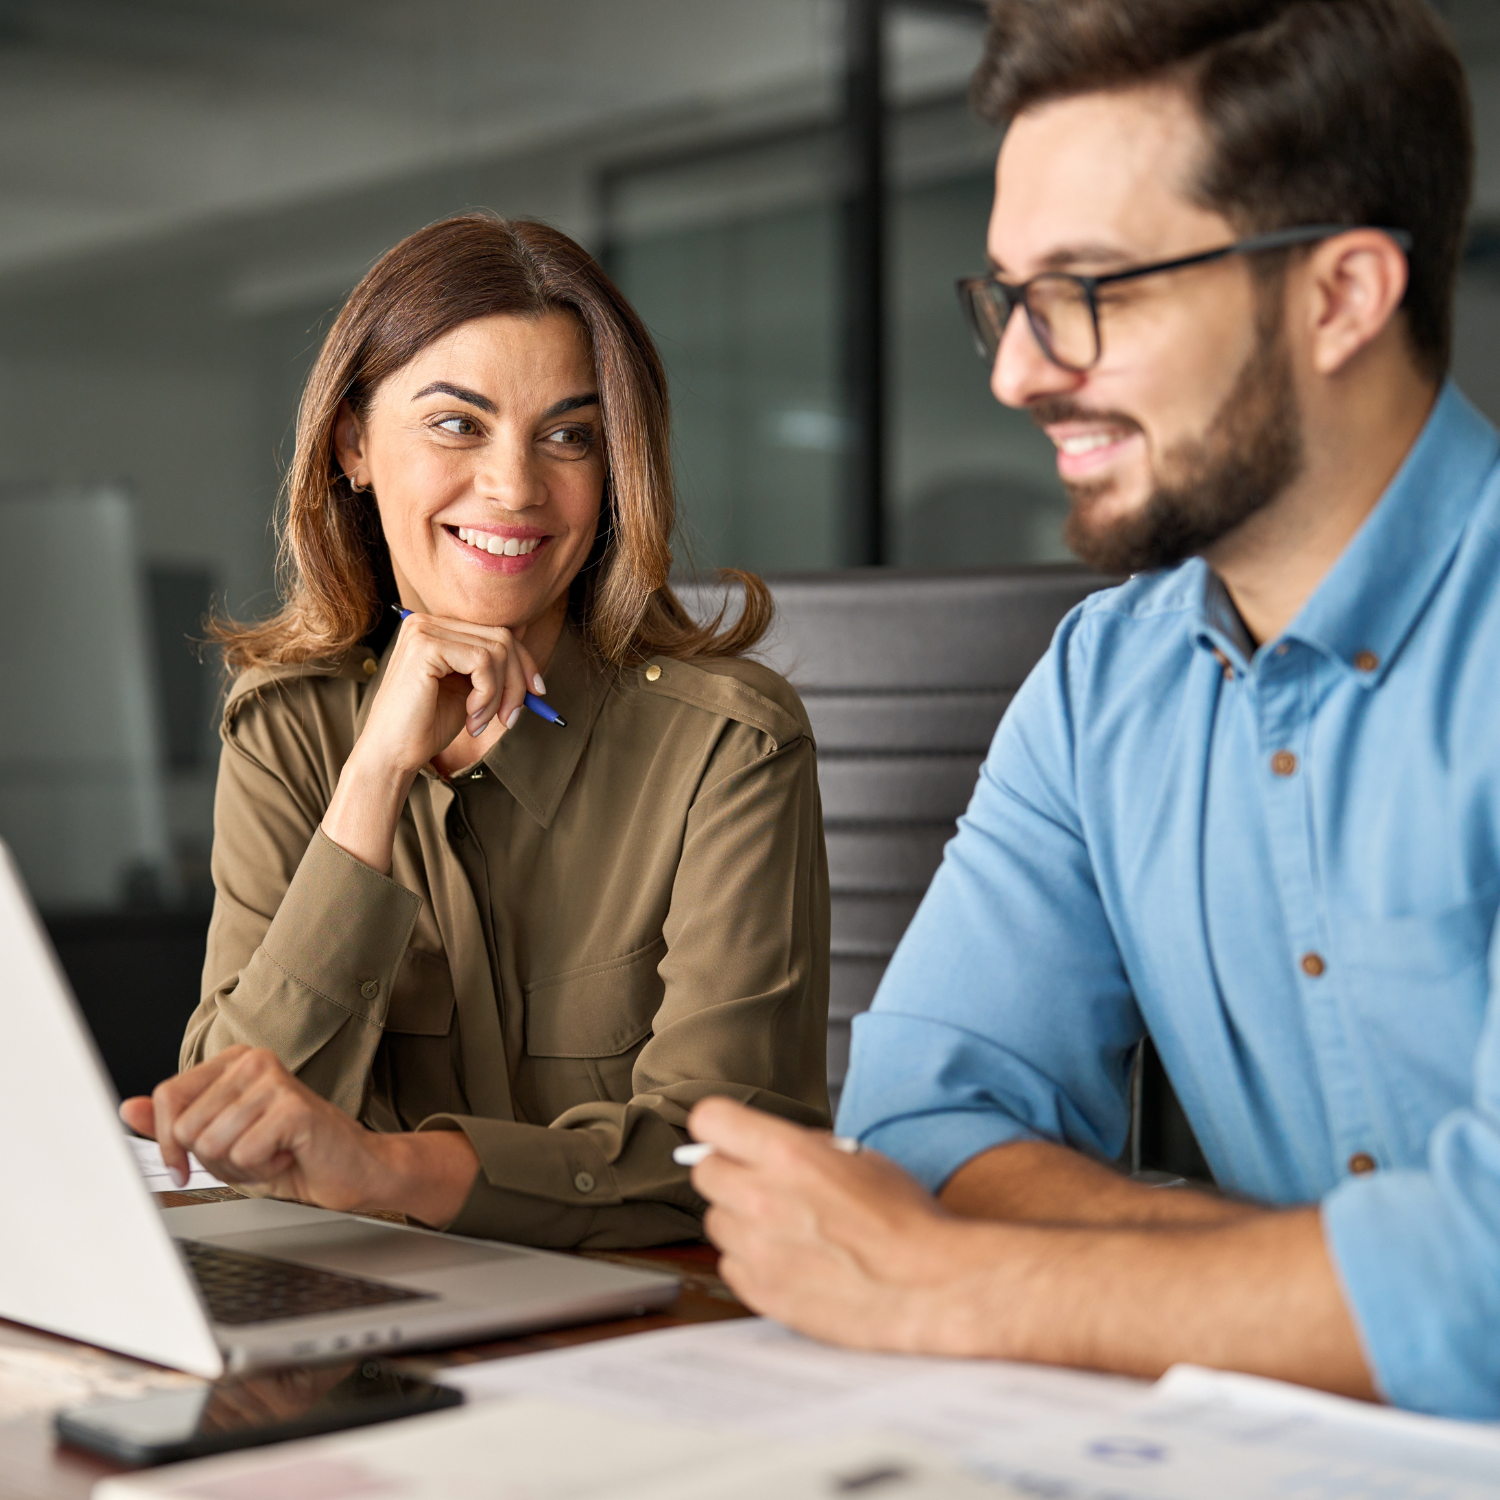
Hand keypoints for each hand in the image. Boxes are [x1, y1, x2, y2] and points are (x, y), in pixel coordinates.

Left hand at [119, 1046, 479, 1226]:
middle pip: (187, 1125)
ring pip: (212, 1143)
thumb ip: (175, 1124)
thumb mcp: (221, 1142)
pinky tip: (288, 1154)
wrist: (351, 1170)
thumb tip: (127, 1109)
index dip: (168, 1142)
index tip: (184, 1165)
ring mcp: (274, 1080)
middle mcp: (252, 1060)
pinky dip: (262, 1169)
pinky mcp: (293, 1107)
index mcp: (232, 1062)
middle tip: (251, 1153)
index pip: (168, 1095)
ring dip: (239, 1166)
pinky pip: (243, 1153)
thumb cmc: (290, 1154)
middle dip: (212, 1158)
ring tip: (271, 1153)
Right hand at [361, 610, 543, 774]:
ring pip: (497, 650)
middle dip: (517, 681)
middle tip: (512, 718)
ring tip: (482, 721)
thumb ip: (491, 661)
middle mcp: (427, 622)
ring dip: (501, 694)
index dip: (524, 662)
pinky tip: (471, 716)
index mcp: (437, 629)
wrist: (392, 754)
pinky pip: (482, 662)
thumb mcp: (471, 688)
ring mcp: (423, 631)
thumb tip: (524, 630)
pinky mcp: (425, 646)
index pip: (497, 632)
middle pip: (502, 637)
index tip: (536, 693)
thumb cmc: (428, 725)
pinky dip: (487, 694)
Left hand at [686, 1097, 989, 1352]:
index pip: (710, 1120)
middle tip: (761, 1183)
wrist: (930, 1285)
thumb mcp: (860, 1158)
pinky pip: (731, 1265)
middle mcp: (761, 1198)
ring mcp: (757, 1249)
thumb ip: (804, 1147)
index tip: (729, 1136)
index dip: (720, 1127)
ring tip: (784, 1227)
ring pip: (716, 1221)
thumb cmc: (906, 1221)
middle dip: (730, 1172)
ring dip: (740, 1220)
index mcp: (787, 1154)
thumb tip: (769, 1146)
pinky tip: (789, 1259)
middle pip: (704, 1172)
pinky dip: (751, 1261)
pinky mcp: (762, 1292)